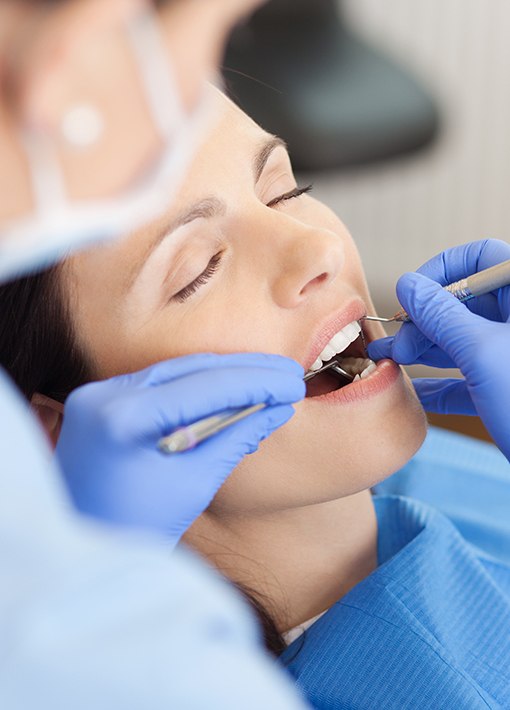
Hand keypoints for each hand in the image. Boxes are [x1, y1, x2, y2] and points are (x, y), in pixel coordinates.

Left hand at [56, 353, 303, 542]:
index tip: (294, 382)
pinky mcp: (100, 401)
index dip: (256, 381)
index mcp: (123, 418)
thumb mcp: (195, 484)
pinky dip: (197, 388)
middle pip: (189, 369)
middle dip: (244, 371)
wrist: (84, 549)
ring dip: (224, 376)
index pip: (204, 386)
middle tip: (289, 373)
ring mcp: (97, 395)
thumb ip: (236, 438)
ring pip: (175, 372)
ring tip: (268, 378)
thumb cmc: (138, 530)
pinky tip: (231, 391)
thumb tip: (278, 408)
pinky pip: (158, 385)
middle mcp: (103, 395)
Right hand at [367, 239, 509, 458]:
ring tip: (391, 361)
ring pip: (463, 340)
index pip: (479, 258)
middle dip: (424, 320)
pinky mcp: (507, 389)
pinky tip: (414, 393)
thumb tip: (408, 285)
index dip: (441, 272)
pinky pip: (469, 378)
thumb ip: (441, 316)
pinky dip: (440, 385)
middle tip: (399, 344)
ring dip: (424, 351)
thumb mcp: (481, 353)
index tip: (411, 297)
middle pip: (465, 302)